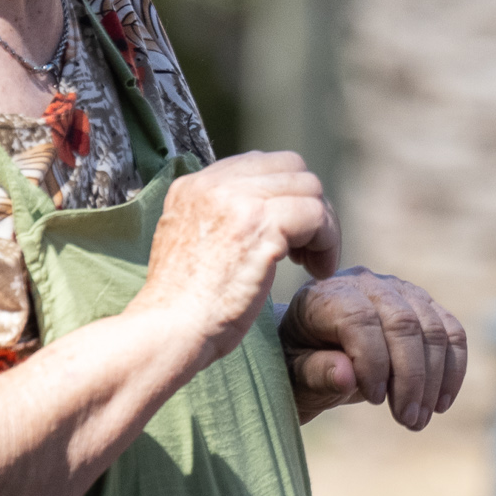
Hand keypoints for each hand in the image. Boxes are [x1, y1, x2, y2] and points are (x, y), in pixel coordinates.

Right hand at [128, 151, 339, 371]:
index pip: (260, 163)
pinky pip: (316, 215)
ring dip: (322, 225)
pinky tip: (318, 269)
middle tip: (306, 248)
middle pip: (291, 167)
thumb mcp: (193, 244)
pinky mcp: (261, 224)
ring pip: (309, 189)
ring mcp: (236, 200)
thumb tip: (268, 210)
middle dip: (309, 204)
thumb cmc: (184, 307)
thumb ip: (221, 217)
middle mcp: (212, 183)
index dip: (285, 195)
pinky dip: (328, 242)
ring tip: (313, 262)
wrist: (168, 332)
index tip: (290, 234)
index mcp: (193, 185)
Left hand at [281, 268, 470, 428]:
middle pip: (404, 323)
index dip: (373, 361)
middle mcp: (366, 284)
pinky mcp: (423, 305)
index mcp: (326, 295)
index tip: (374, 400)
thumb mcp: (294, 374)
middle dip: (411, 376)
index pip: (360, 319)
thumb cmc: (297, 363)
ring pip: (434, 329)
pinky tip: (441, 403)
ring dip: (434, 379)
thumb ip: (315, 372)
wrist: (310, 350)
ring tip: (419, 419)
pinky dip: (453, 369)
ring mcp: (399, 290)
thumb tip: (346, 376)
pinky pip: (451, 333)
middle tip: (408, 419)